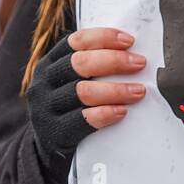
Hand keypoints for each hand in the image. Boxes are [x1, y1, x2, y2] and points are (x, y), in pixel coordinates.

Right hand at [24, 27, 146, 172]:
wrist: (49, 146)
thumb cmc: (69, 107)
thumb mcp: (70, 82)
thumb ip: (91, 67)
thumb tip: (131, 53)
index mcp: (50, 63)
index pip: (76, 41)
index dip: (104, 37)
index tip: (129, 41)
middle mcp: (44, 82)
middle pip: (80, 64)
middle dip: (114, 61)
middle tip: (139, 64)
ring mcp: (46, 107)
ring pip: (83, 92)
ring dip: (116, 89)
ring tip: (139, 91)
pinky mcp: (54, 132)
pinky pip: (82, 120)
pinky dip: (105, 113)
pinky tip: (122, 111)